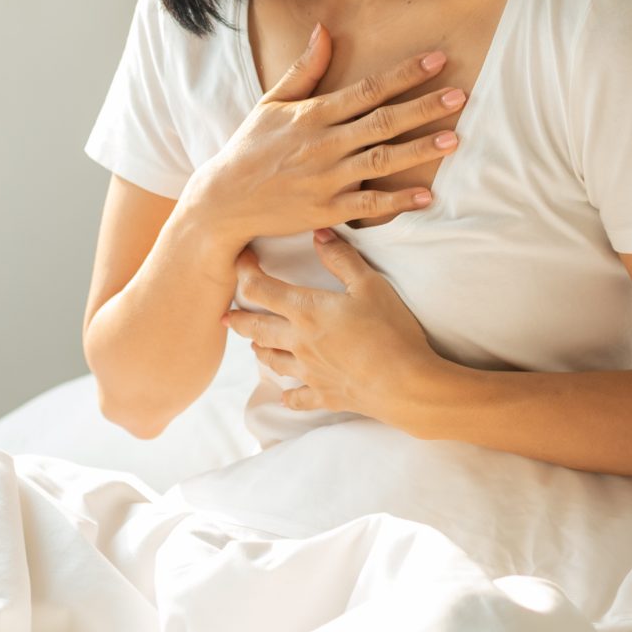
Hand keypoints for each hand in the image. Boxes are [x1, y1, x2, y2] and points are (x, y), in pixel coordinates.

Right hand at [177, 25, 467, 246]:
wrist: (223, 200)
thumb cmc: (250, 147)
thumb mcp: (271, 102)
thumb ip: (304, 69)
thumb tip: (324, 30)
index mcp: (314, 115)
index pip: (367, 89)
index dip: (405, 74)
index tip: (437, 60)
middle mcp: (324, 144)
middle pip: (382, 121)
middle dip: (423, 107)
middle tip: (459, 95)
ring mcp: (327, 179)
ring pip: (381, 161)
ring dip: (419, 150)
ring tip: (453, 139)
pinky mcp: (326, 211)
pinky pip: (368, 205)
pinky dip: (397, 200)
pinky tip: (426, 195)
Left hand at [222, 231, 439, 419]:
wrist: (405, 385)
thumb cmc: (390, 330)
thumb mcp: (370, 284)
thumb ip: (342, 259)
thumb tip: (317, 234)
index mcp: (306, 311)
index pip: (260, 288)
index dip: (245, 272)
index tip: (241, 260)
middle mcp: (298, 342)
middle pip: (256, 327)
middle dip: (238, 318)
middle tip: (227, 313)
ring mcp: (309, 372)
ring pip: (271, 361)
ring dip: (260, 349)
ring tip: (254, 344)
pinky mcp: (324, 395)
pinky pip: (298, 397)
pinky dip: (289, 396)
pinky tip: (285, 396)